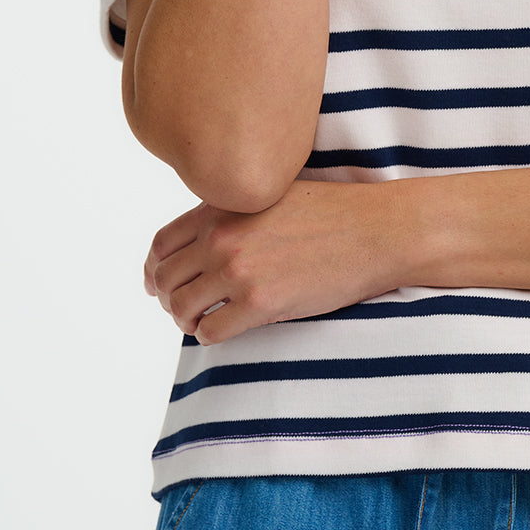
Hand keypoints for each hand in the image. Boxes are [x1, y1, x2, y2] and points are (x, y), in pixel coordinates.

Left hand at [144, 179, 402, 344]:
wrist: (375, 229)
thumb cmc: (332, 210)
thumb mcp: (272, 192)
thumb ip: (233, 211)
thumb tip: (203, 240)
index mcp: (223, 207)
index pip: (162, 244)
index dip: (154, 270)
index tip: (158, 284)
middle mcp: (222, 237)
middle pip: (165, 280)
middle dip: (167, 298)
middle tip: (183, 309)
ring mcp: (239, 271)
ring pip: (182, 309)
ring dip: (187, 321)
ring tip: (204, 321)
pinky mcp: (260, 304)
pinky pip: (210, 333)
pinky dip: (210, 336)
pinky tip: (226, 330)